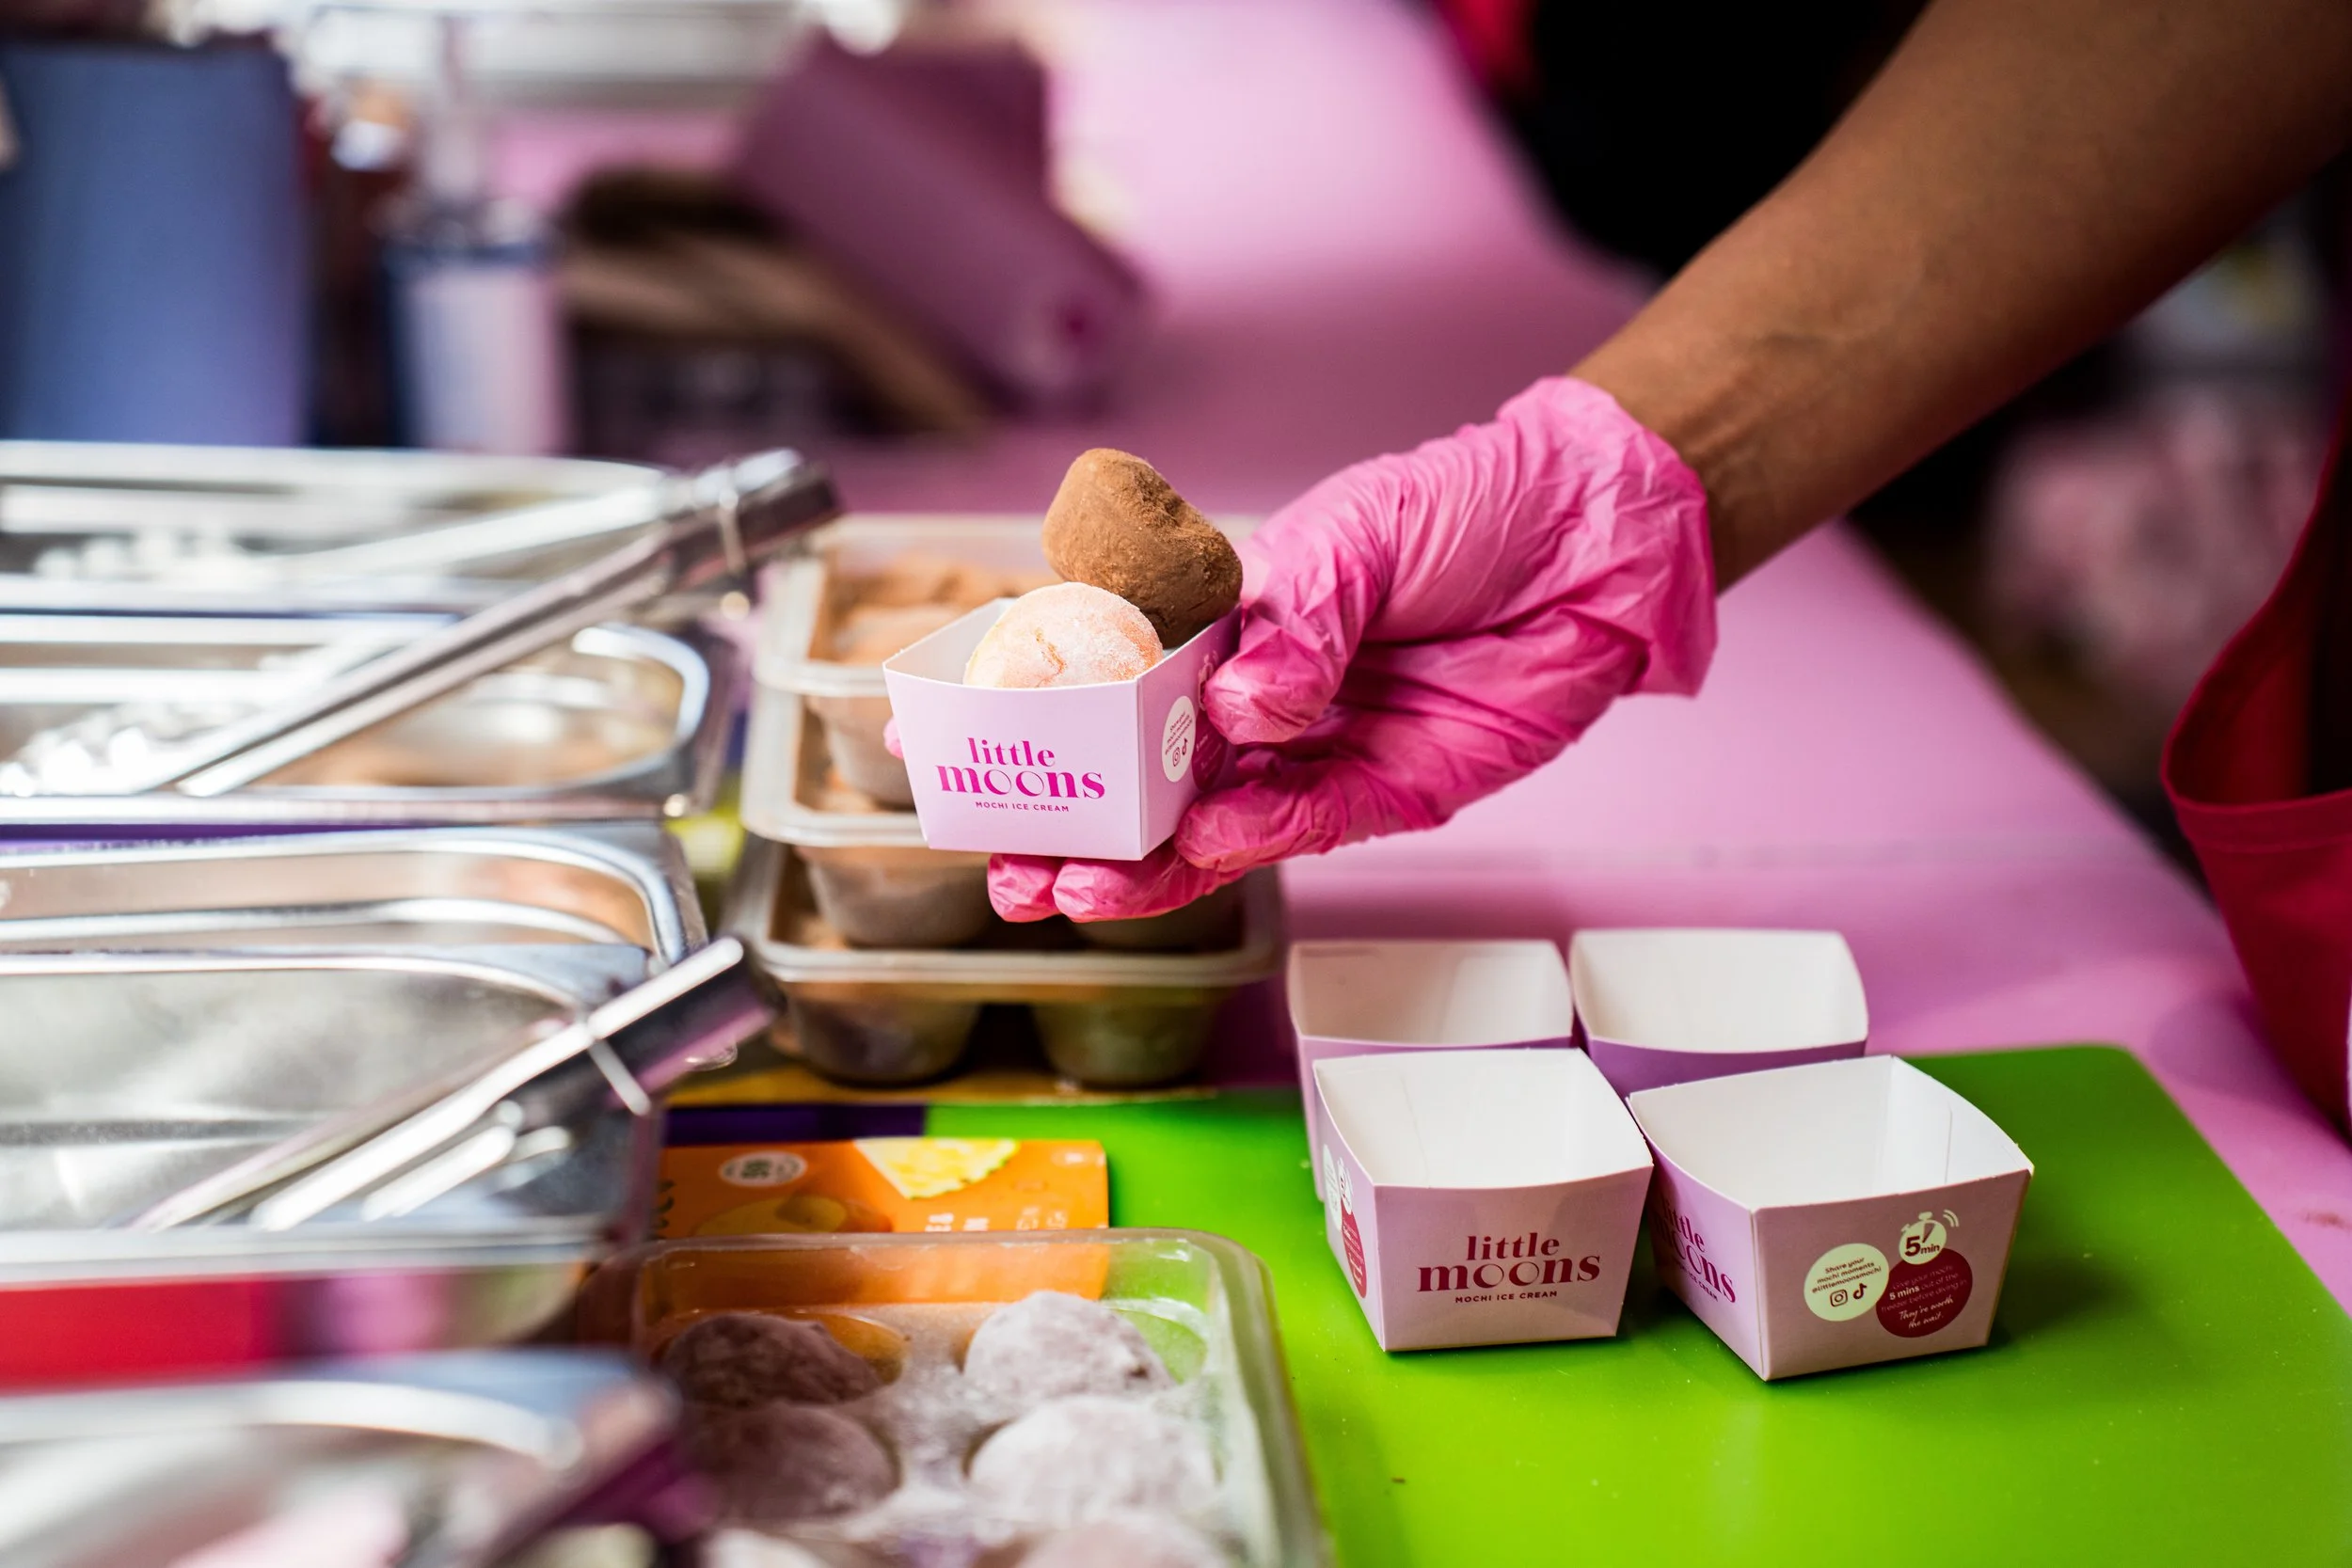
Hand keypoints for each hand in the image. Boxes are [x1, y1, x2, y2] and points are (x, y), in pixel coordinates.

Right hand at [988, 376, 1717, 920]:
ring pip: (1201, 824)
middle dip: (1069, 827)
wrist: (1593, 544)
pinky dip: (1238, 845)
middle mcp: (1255, 696)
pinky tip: (1187, 852)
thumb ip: (1295, 619)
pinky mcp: (1380, 796)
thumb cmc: (1467, 509)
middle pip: (1139, 776)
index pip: (1108, 681)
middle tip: (1003, 868)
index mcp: (1226, 621)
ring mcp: (1311, 752)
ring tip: (1066, 892)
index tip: (960, 754)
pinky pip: (1295, 830)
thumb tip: (1239, 706)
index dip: (1039, 724)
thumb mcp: (1357, 534)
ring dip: (1134, 864)